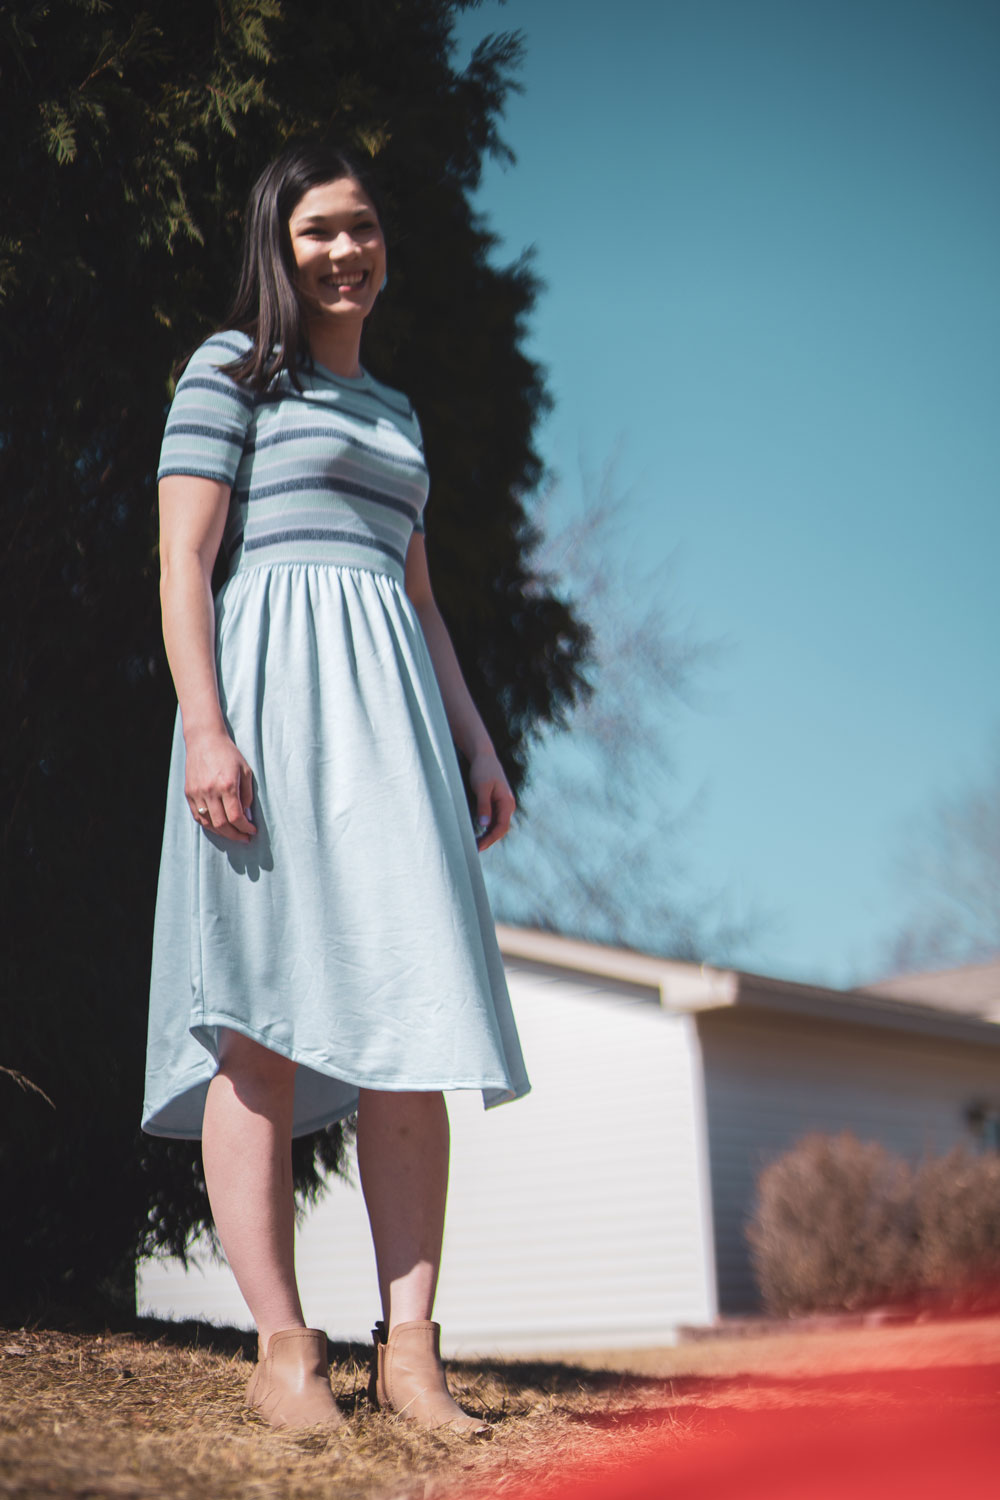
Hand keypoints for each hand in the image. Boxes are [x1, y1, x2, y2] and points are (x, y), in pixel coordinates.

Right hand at [184, 728, 255, 842]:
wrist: (204, 739)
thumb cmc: (228, 754)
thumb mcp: (245, 771)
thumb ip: (247, 795)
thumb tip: (246, 816)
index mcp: (227, 785)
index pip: (236, 817)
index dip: (246, 828)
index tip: (252, 831)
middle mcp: (210, 791)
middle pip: (222, 824)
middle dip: (235, 835)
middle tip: (244, 838)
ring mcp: (197, 793)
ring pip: (209, 823)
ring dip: (222, 833)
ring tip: (233, 834)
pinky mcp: (189, 793)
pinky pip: (198, 816)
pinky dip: (209, 825)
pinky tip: (218, 826)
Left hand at [468, 750, 514, 852]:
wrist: (484, 756)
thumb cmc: (483, 770)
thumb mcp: (482, 787)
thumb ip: (484, 806)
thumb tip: (485, 825)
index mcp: (507, 802)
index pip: (501, 826)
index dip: (491, 838)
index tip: (479, 847)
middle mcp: (507, 805)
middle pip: (501, 828)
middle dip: (490, 840)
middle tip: (475, 849)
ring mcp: (503, 804)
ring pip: (498, 825)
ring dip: (489, 835)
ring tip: (475, 844)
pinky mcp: (496, 802)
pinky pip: (494, 819)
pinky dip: (487, 828)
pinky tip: (479, 833)